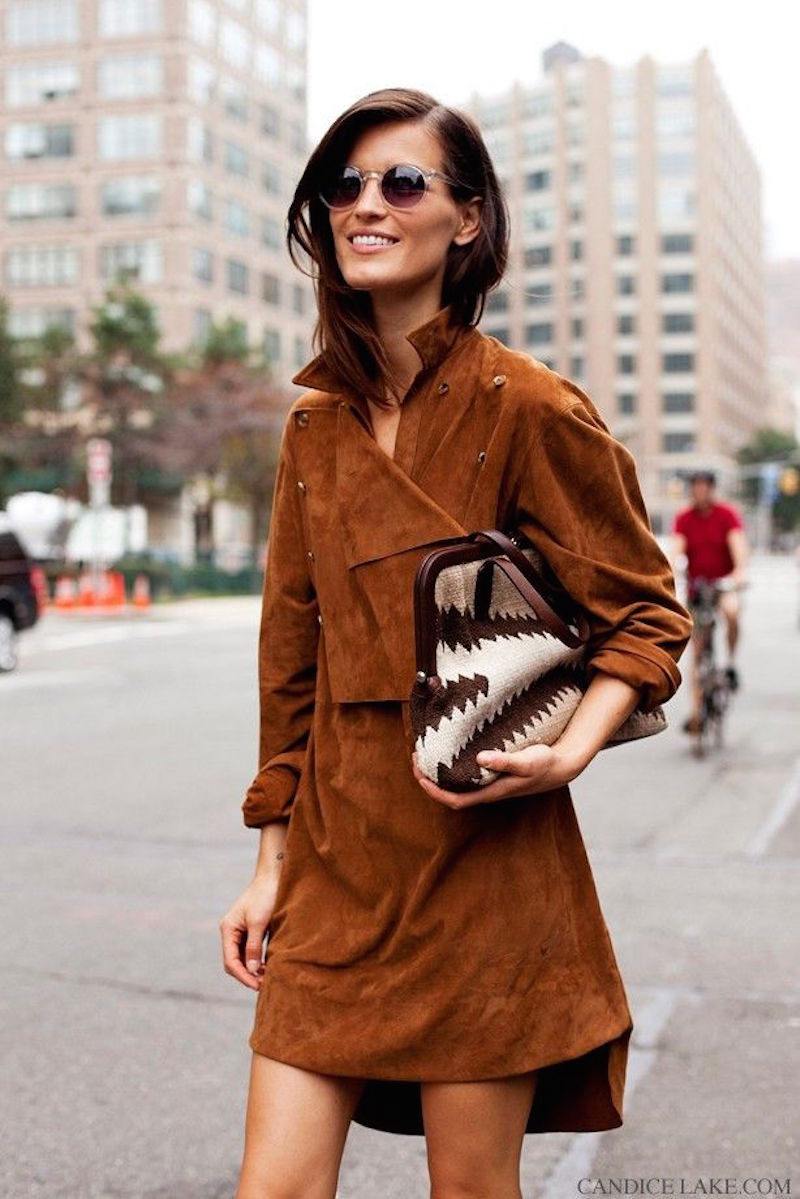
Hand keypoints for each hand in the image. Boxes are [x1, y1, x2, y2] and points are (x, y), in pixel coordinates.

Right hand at [219, 874, 279, 990]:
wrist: (274, 877)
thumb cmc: (265, 896)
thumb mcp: (259, 922)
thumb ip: (254, 947)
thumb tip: (253, 971)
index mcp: (228, 929)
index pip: (231, 961)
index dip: (243, 976)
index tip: (258, 986)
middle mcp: (231, 932)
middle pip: (235, 962)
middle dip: (248, 975)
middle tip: (265, 985)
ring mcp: (241, 932)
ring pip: (244, 958)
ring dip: (254, 970)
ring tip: (269, 979)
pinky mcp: (252, 931)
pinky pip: (252, 952)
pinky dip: (259, 961)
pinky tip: (270, 967)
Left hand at [411, 743, 585, 809]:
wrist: (562, 766)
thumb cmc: (544, 764)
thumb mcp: (526, 761)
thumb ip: (504, 761)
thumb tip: (479, 759)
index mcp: (491, 792)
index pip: (454, 800)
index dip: (433, 791)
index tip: (419, 774)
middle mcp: (488, 790)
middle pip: (451, 793)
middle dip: (430, 779)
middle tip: (417, 757)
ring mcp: (491, 784)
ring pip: (458, 784)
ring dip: (440, 772)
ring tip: (428, 752)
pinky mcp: (495, 774)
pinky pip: (467, 774)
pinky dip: (453, 766)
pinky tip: (451, 750)